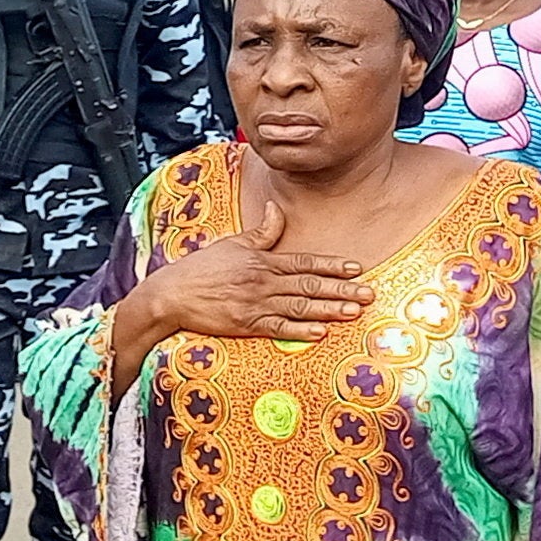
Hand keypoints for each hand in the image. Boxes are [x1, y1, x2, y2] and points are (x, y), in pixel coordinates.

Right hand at [136, 196, 368, 344]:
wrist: (171, 294)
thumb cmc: (200, 269)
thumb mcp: (232, 243)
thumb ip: (261, 231)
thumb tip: (276, 209)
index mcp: (262, 261)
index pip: (305, 261)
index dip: (332, 265)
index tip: (356, 269)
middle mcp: (263, 281)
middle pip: (310, 284)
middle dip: (342, 290)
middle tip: (369, 294)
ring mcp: (255, 304)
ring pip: (300, 306)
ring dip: (329, 309)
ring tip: (354, 312)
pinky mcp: (246, 324)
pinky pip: (278, 327)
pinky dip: (300, 330)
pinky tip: (321, 332)